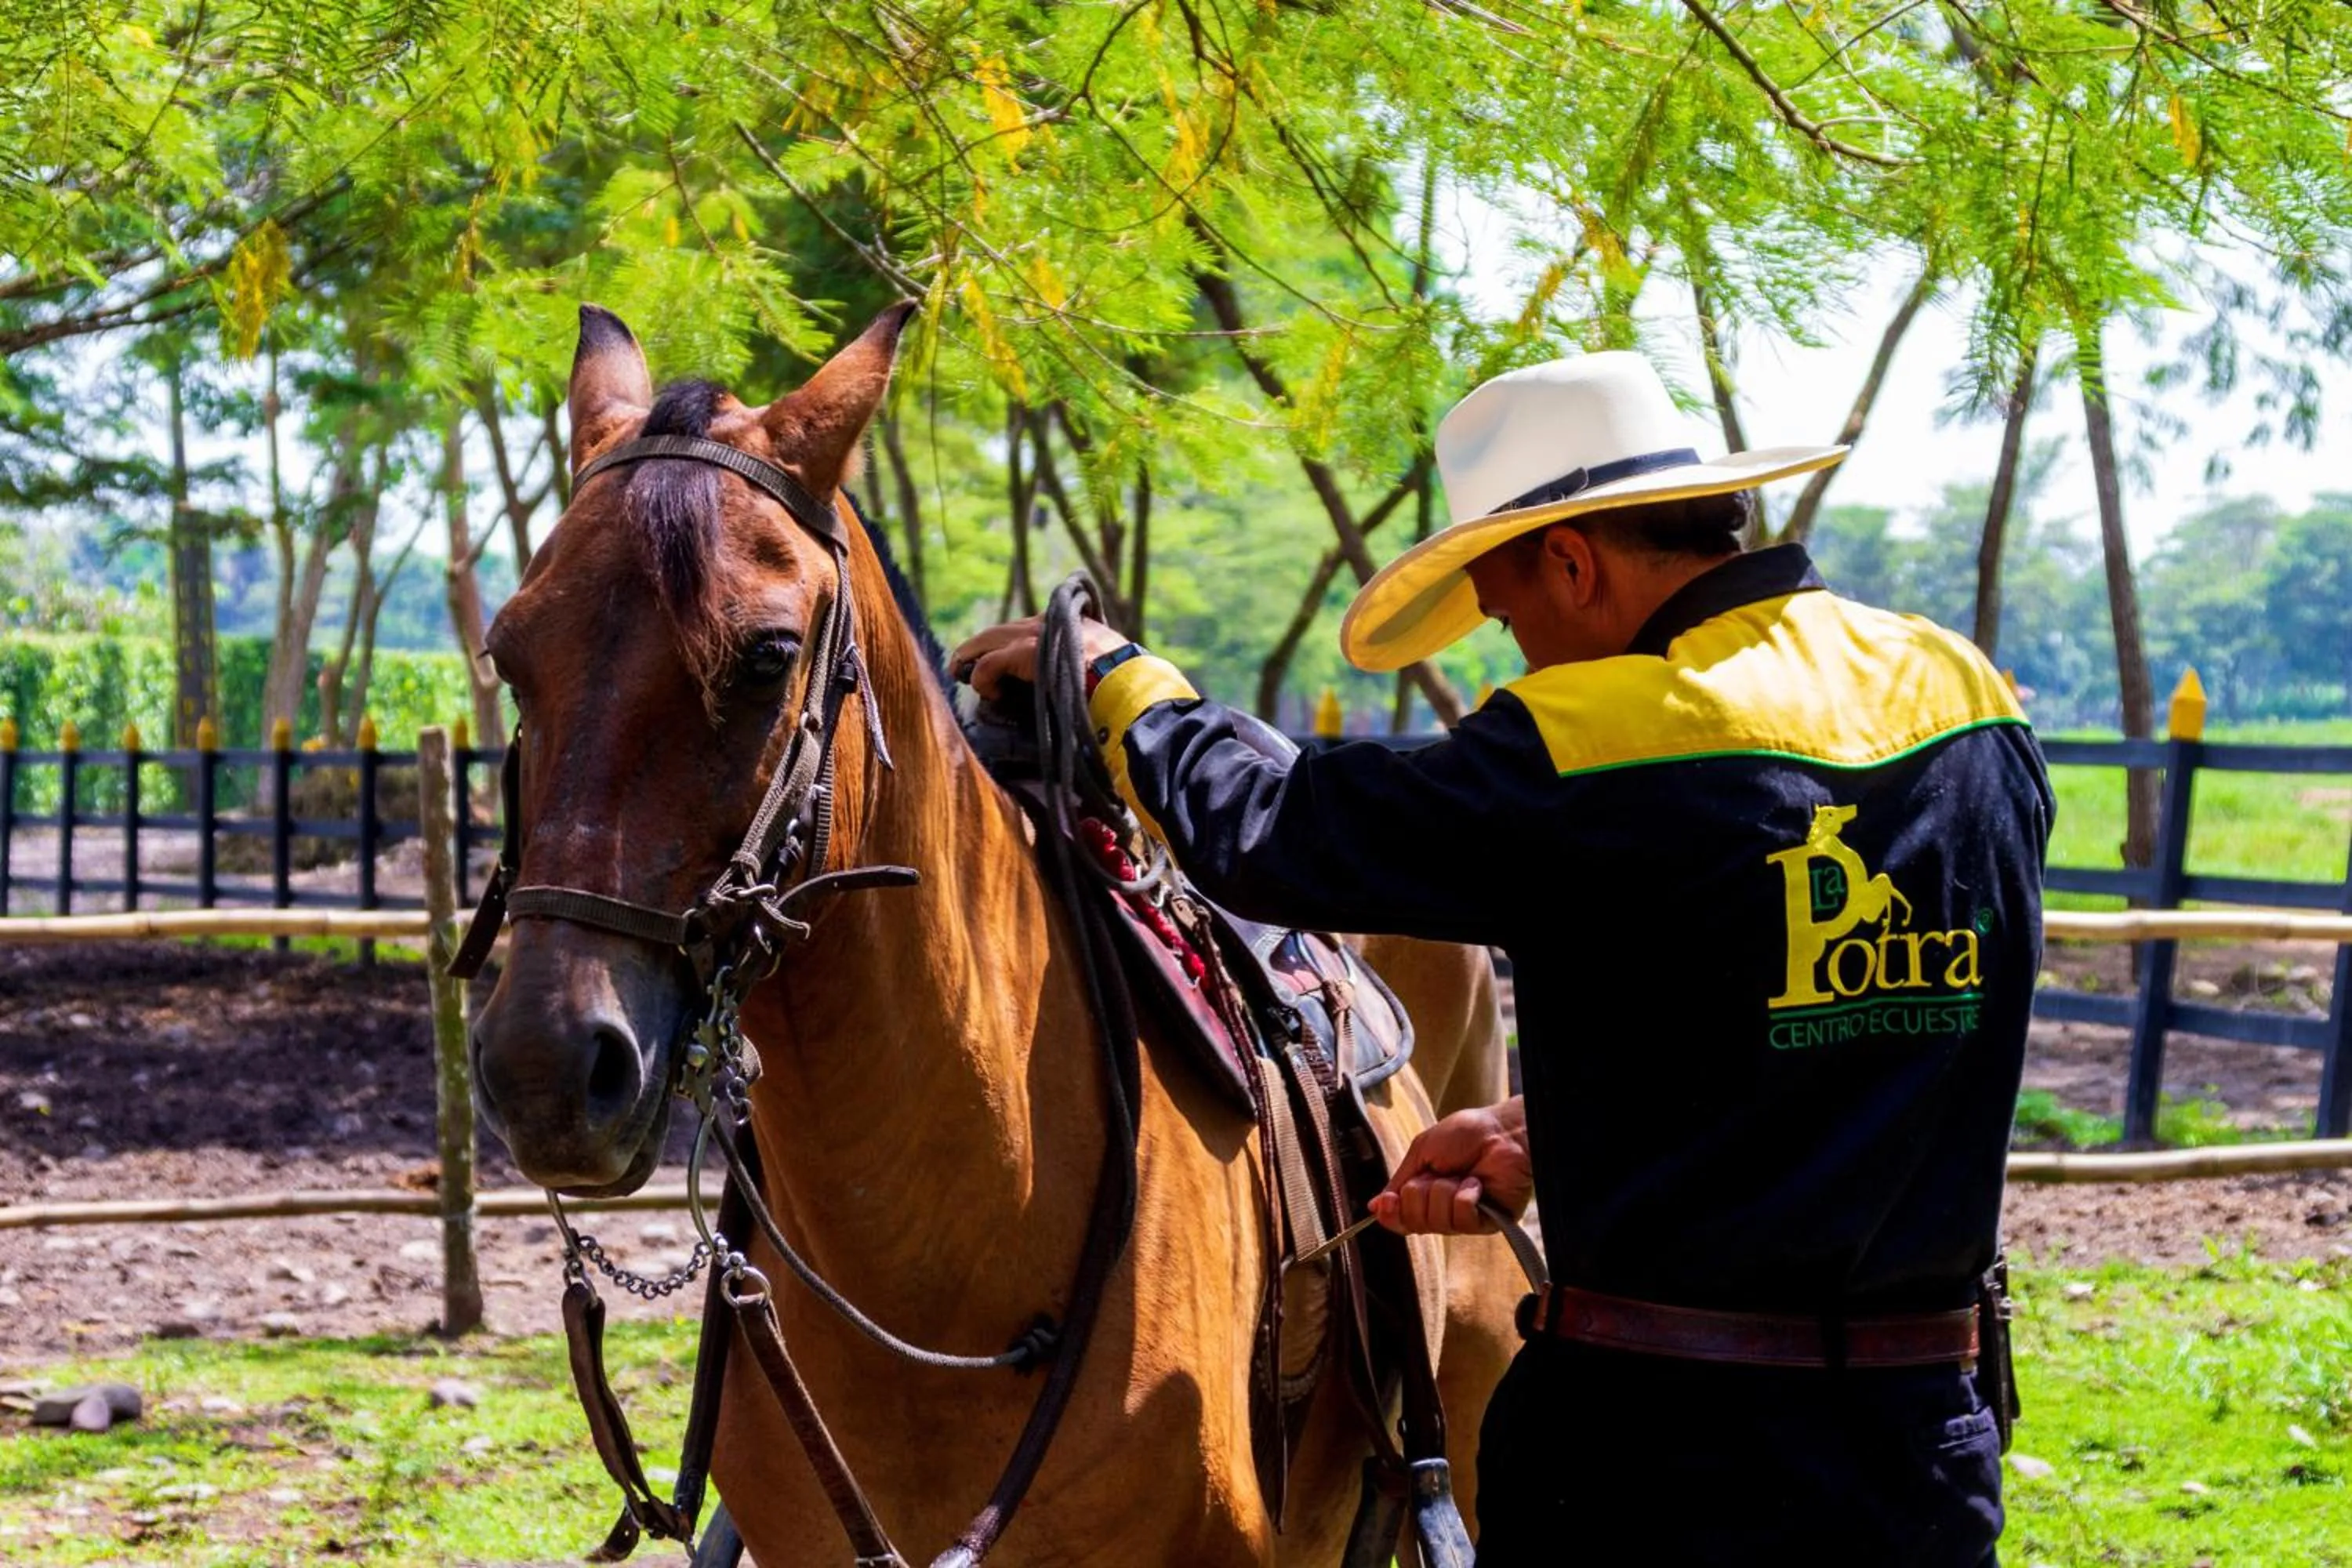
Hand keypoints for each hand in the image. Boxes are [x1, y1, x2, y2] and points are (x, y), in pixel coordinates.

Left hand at [950, 616, 1129, 701]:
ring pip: (989, 641)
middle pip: (1001, 631)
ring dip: (971, 659)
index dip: (1006, 645)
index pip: (1024, 629)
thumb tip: (1072, 685)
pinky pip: (991, 664)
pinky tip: (988, 692)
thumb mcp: (1100, 665)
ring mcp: (1036, 634)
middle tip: (963, 665)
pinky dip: (983, 679)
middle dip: (978, 646)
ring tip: (961, 674)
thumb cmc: (1120, 684)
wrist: (1127, 686)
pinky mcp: (1026, 651)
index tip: (996, 663)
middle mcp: (1048, 622)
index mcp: (1065, 622)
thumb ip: (1078, 665)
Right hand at [1370, 1098, 1532, 1237]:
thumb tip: (1373, 1207)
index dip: (1391, 1215)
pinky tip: (1476, 1183)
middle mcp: (1442, 1211)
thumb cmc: (1466, 1134)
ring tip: (1462, 1175)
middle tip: (1437, 1172)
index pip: (1400, 1221)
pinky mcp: (1487, 1223)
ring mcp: (1464, 1219)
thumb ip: (1398, 1182)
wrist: (1501, 1131)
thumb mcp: (1421, 1152)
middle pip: (1414, 1223)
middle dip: (1420, 1192)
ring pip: (1437, 1222)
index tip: (1388, 1201)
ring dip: (1445, 1190)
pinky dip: (1465, 1196)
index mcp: (1425, 1196)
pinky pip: (1462, 1220)